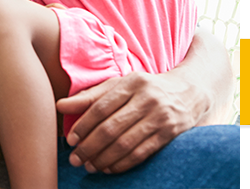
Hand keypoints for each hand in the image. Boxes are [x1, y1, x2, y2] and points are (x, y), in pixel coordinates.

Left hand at [57, 71, 205, 173]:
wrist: (189, 91)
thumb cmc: (147, 88)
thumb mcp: (121, 85)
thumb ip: (91, 95)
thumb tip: (60, 106)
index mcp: (133, 82)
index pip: (101, 106)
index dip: (83, 125)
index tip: (71, 139)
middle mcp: (148, 98)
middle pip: (111, 127)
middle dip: (89, 147)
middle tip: (75, 159)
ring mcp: (160, 116)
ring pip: (125, 144)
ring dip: (103, 159)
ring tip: (89, 166)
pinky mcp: (169, 133)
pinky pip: (141, 153)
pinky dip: (122, 164)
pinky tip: (109, 168)